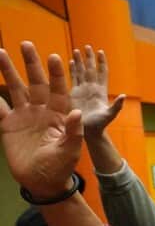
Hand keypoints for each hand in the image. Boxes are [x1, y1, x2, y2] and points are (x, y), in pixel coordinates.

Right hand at [0, 42, 83, 196]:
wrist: (42, 182)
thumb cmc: (61, 167)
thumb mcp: (70, 151)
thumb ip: (73, 132)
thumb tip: (76, 111)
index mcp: (59, 115)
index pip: (58, 90)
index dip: (57, 74)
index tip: (55, 57)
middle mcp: (41, 110)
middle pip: (36, 83)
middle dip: (31, 64)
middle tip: (26, 43)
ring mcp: (24, 116)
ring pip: (16, 88)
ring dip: (8, 71)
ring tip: (0, 52)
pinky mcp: (9, 124)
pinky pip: (0, 108)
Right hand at [68, 46, 123, 136]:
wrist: (89, 131)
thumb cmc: (100, 125)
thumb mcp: (110, 115)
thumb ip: (117, 106)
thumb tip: (124, 96)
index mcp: (101, 91)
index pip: (102, 73)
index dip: (101, 63)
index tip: (100, 51)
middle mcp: (92, 88)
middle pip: (91, 69)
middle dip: (89, 58)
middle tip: (87, 46)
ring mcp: (82, 90)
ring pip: (81, 72)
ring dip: (79, 62)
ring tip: (76, 50)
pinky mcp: (73, 94)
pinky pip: (72, 79)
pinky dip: (71, 71)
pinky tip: (69, 63)